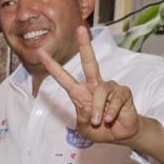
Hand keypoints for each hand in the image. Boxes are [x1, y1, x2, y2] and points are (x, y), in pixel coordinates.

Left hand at [38, 26, 141, 143]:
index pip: (63, 77)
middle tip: (80, 29)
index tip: (40, 52)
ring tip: (99, 121)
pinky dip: (110, 111)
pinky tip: (110, 118)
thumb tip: (89, 109)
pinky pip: (115, 99)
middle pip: (89, 62)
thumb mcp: (84, 127)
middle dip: (85, 46)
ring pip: (101, 91)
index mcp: (80, 93)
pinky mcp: (123, 92)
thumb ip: (83, 118)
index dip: (52, 66)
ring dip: (98, 109)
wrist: (120, 135)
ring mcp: (110, 87)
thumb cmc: (100, 130)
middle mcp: (94, 86)